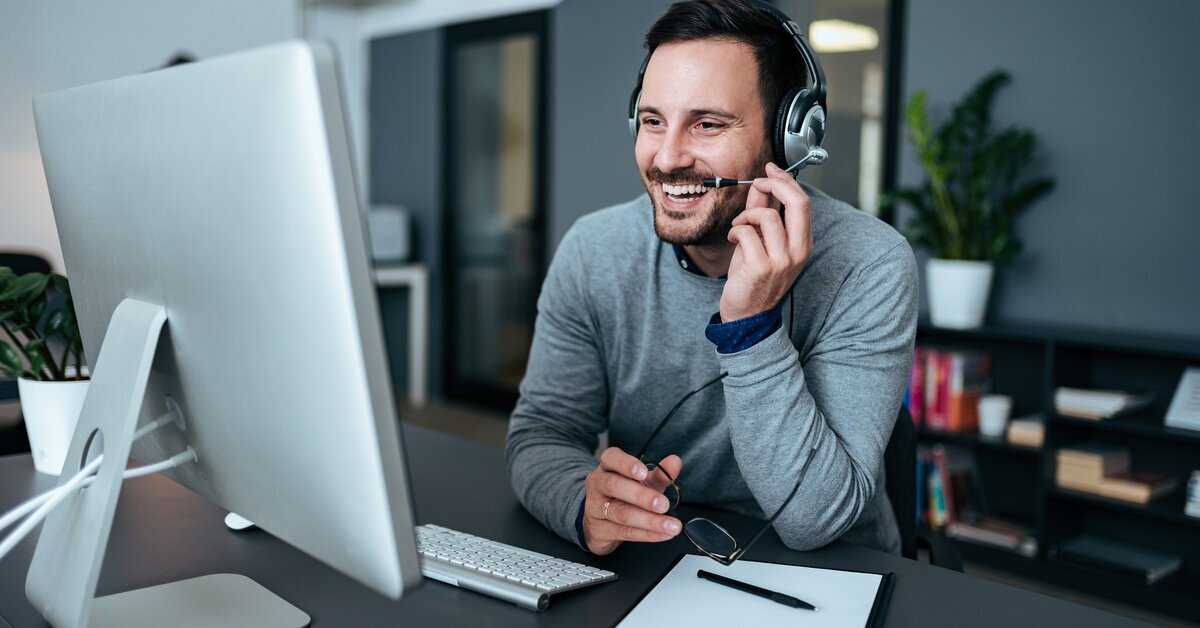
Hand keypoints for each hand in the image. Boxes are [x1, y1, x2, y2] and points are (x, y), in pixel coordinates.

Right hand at [581, 447, 682, 554]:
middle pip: (614, 485)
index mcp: (608, 467)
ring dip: (649, 520)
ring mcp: (595, 508)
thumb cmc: (624, 496)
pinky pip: (623, 532)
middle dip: (641, 496)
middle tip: (663, 504)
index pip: (610, 457)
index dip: (626, 464)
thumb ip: (660, 473)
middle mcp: (598, 484)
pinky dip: (646, 534)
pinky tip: (662, 534)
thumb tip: (675, 462)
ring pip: (620, 513)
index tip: (644, 472)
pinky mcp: (599, 530)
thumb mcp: (643, 483)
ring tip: (671, 525)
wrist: (602, 523)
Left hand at [720, 162, 812, 322]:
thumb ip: (761, 212)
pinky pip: (747, 233)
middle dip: (775, 184)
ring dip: (746, 215)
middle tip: (758, 182)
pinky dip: (735, 231)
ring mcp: (782, 261)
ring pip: (767, 216)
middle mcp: (798, 252)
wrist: (746, 316)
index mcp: (802, 244)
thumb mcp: (760, 241)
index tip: (769, 170)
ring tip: (739, 226)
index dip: (786, 181)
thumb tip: (760, 186)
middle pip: (798, 203)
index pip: (803, 202)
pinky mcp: (762, 267)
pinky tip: (733, 239)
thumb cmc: (753, 279)